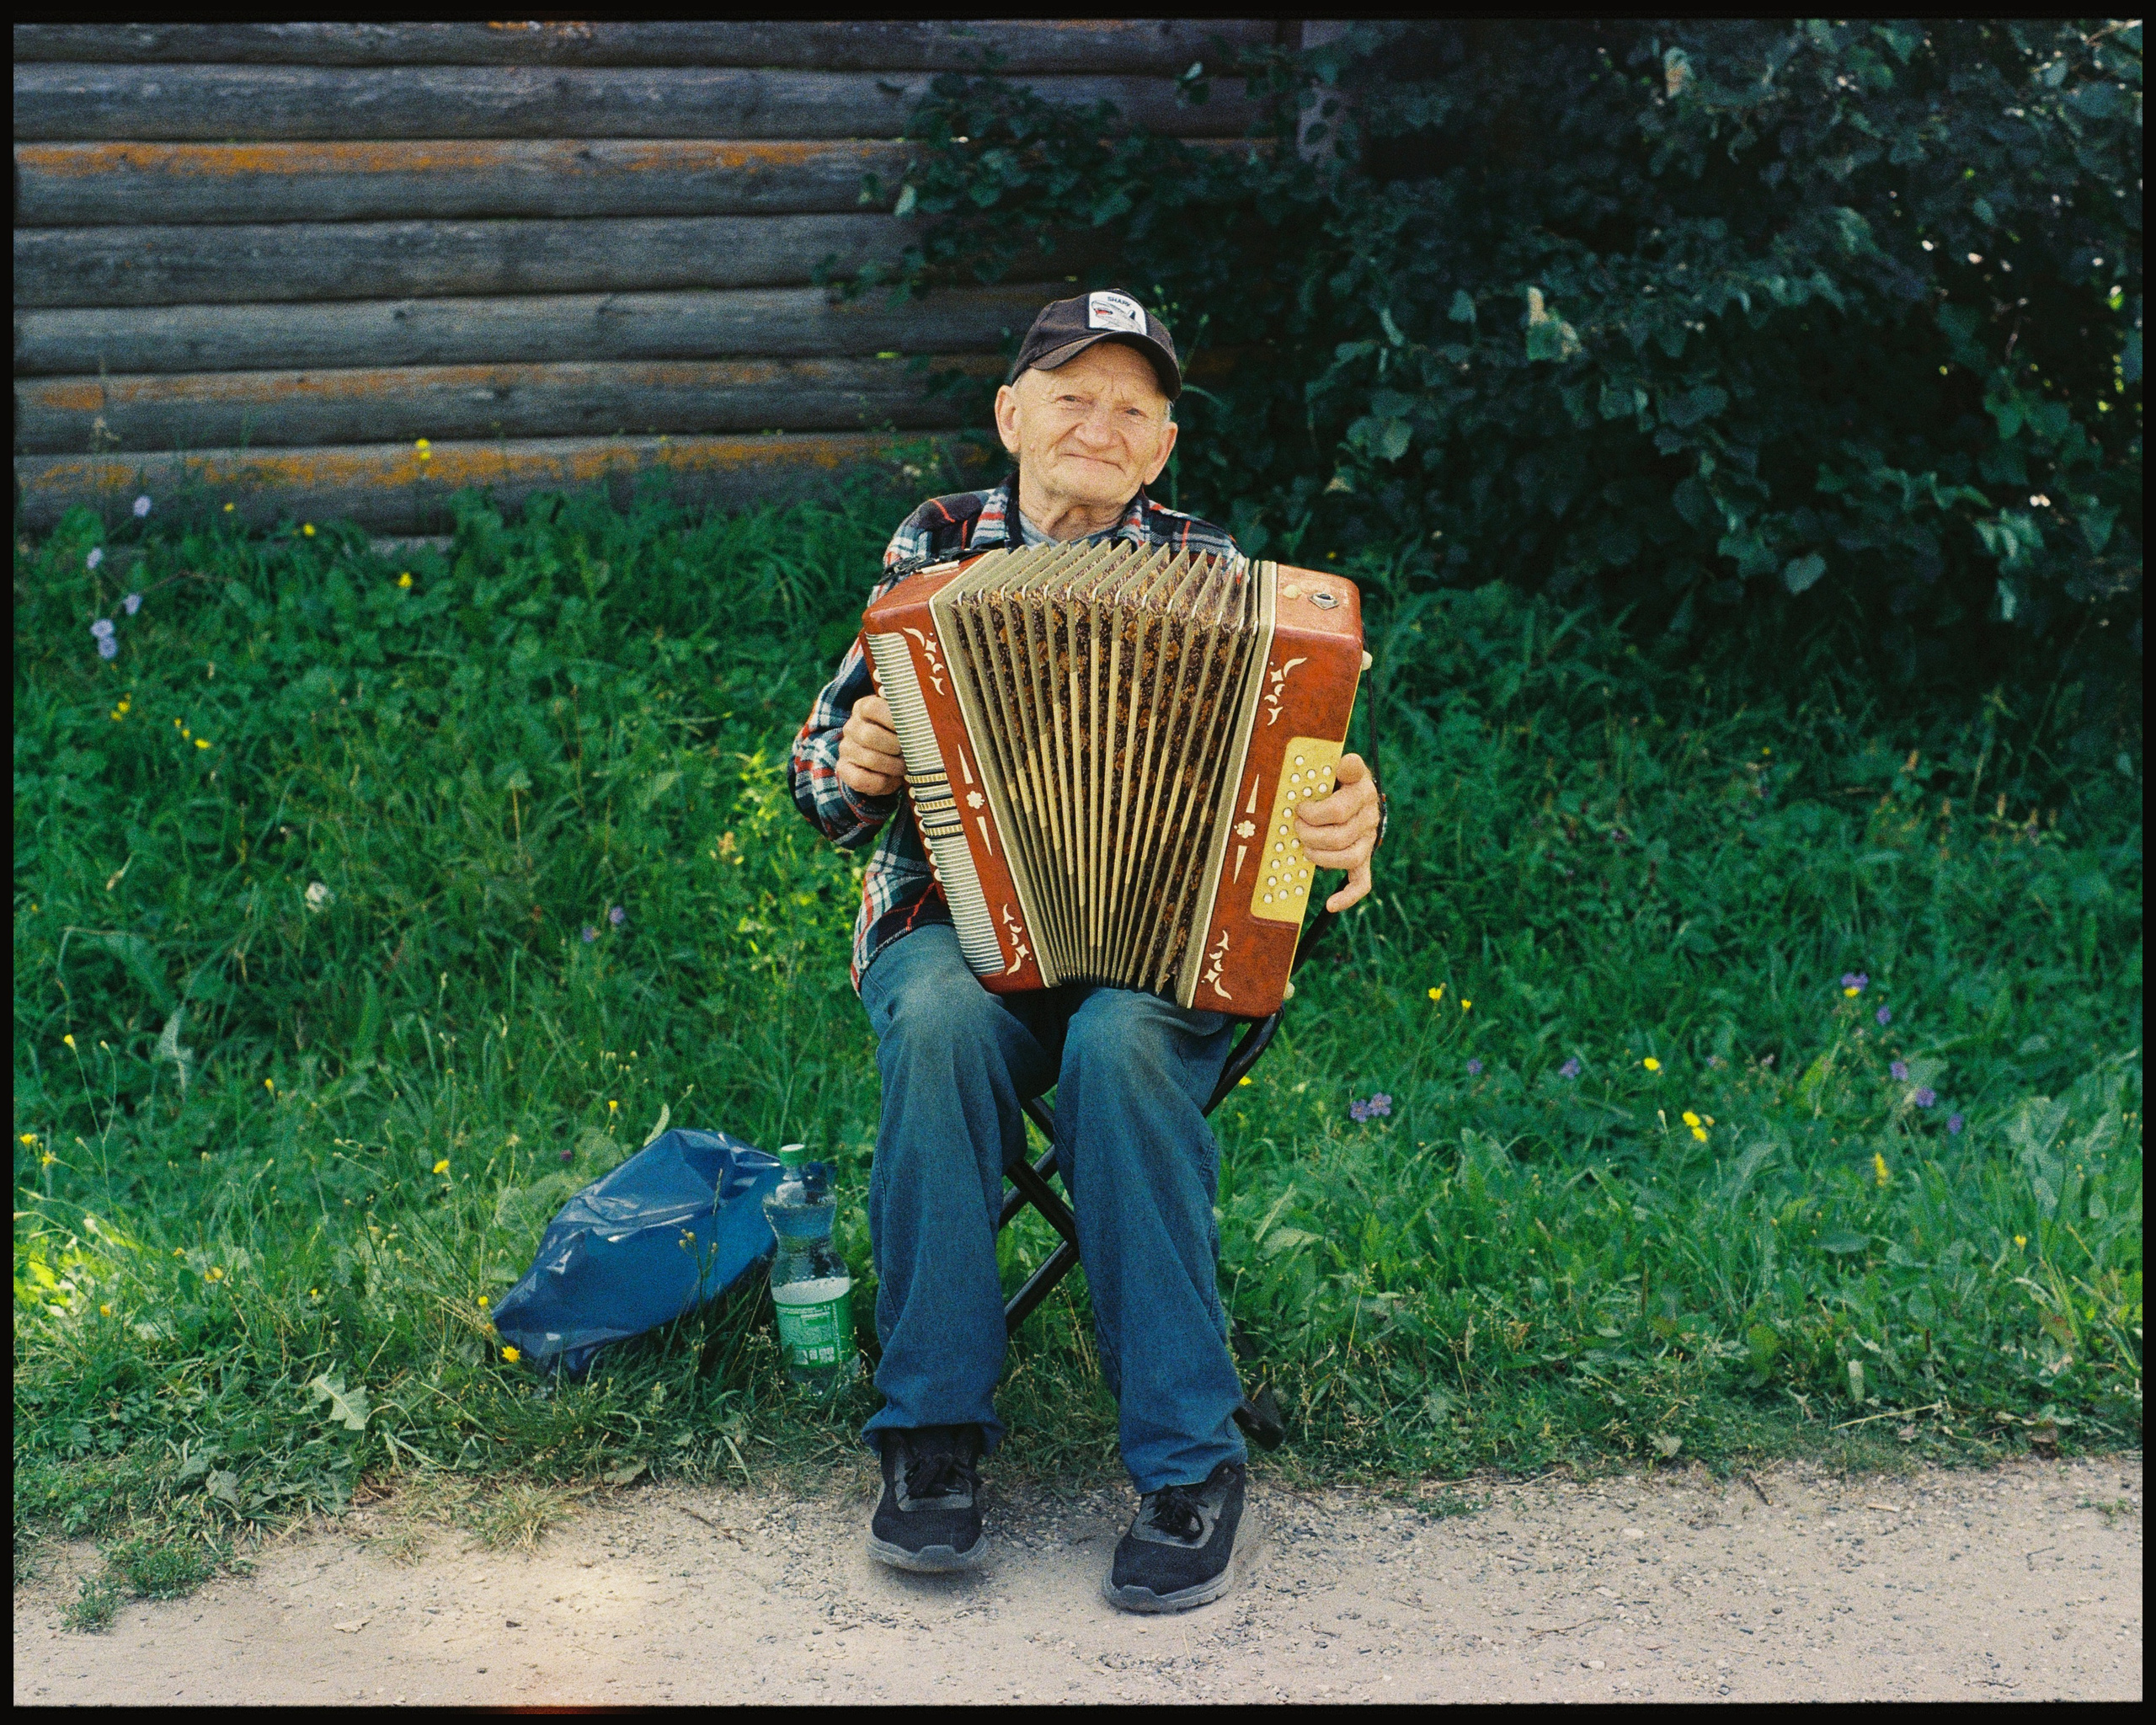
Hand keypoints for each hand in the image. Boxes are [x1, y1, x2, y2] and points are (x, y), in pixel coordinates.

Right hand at [837, 694, 905, 796]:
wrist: (881, 763)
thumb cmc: (896, 738)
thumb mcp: (901, 723)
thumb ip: (907, 718)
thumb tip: (920, 720)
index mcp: (863, 708)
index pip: (872, 708)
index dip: (894, 720)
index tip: (912, 730)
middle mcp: (851, 727)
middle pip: (870, 736)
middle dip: (896, 747)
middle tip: (909, 752)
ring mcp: (846, 748)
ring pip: (870, 759)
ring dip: (893, 766)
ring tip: (904, 766)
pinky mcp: (844, 769)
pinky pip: (861, 779)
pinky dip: (881, 783)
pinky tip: (890, 779)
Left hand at [1296, 751, 1379, 911]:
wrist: (1356, 793)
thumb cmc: (1336, 780)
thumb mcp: (1337, 766)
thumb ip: (1340, 765)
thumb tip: (1347, 760)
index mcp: (1361, 788)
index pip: (1341, 803)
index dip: (1315, 810)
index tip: (1301, 806)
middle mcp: (1369, 814)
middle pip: (1339, 833)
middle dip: (1309, 833)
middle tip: (1295, 826)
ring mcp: (1368, 838)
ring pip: (1348, 856)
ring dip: (1320, 855)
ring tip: (1305, 847)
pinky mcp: (1364, 857)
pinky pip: (1362, 882)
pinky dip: (1347, 896)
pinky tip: (1330, 904)